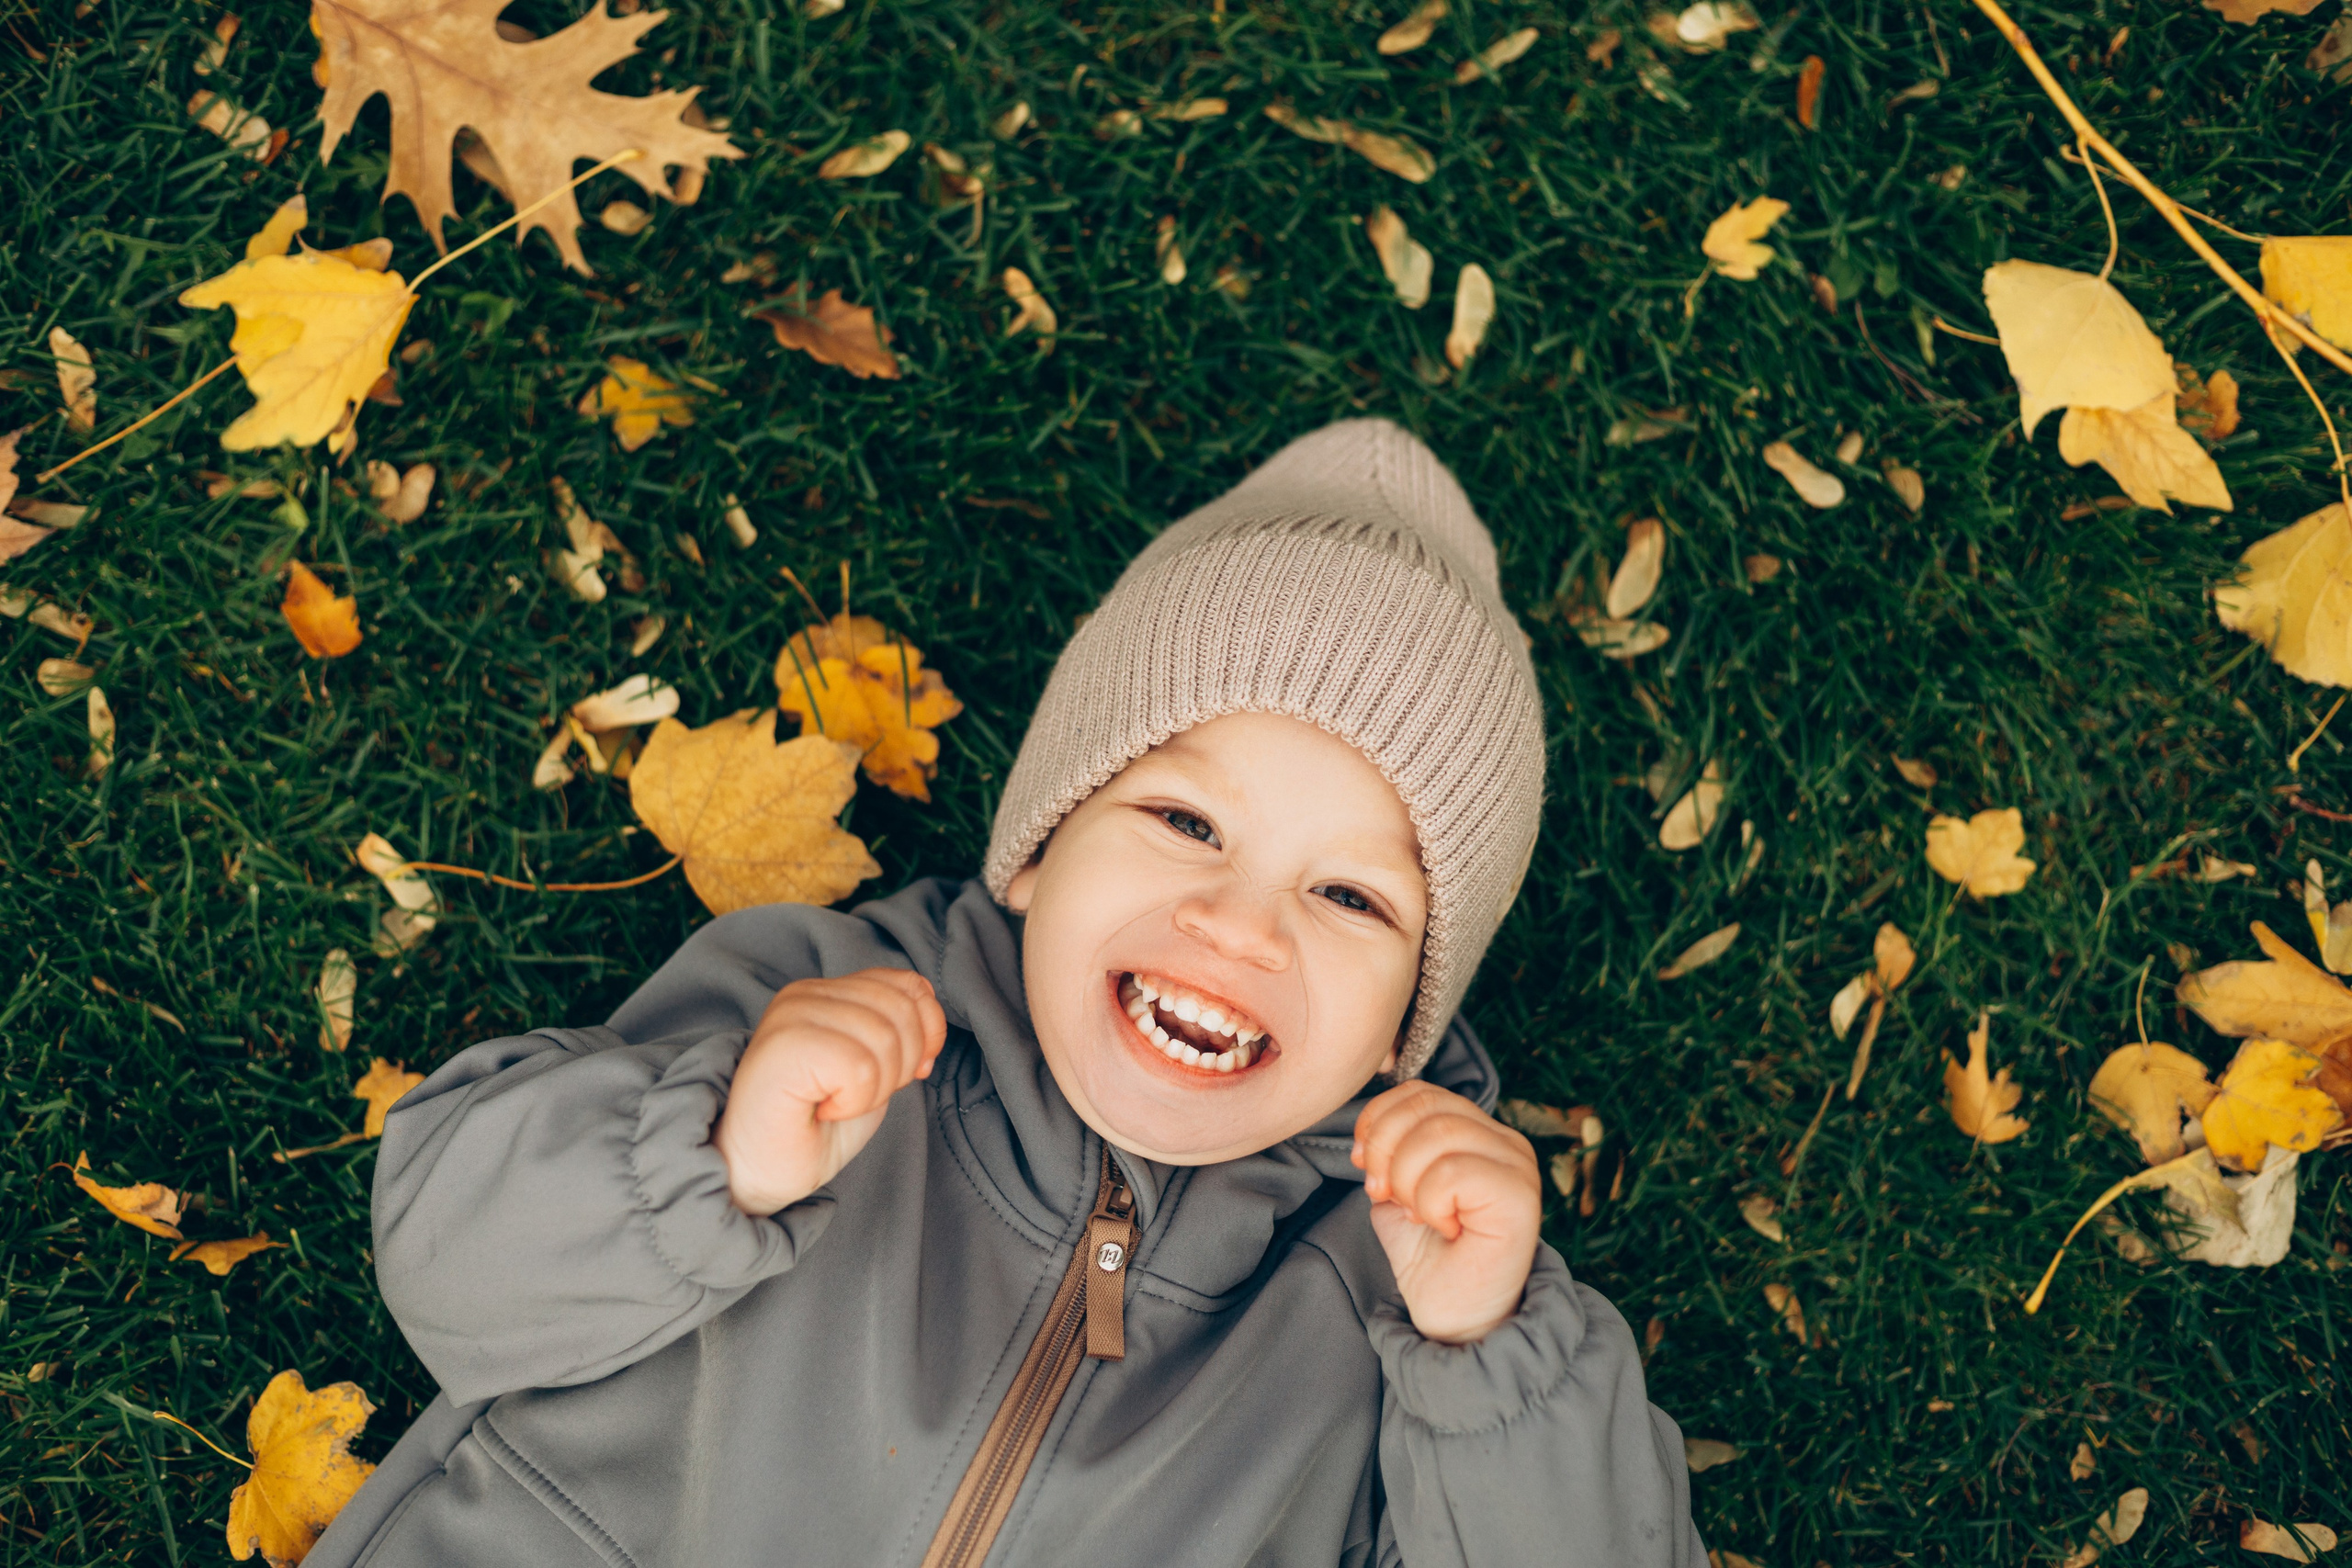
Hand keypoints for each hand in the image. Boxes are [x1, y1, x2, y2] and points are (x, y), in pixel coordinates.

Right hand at [714, 968, 946, 1214]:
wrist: (755, 1174)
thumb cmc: (810, 1128)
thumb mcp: (872, 1073)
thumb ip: (899, 1037)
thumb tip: (932, 1025)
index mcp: (827, 991)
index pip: (910, 986)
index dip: (928, 1032)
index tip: (909, 1072)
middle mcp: (806, 993)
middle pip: (903, 1011)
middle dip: (900, 1067)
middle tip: (857, 1096)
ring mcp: (792, 1015)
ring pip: (884, 1039)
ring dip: (873, 1090)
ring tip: (835, 1104)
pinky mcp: (784, 1045)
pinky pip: (859, 1067)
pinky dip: (854, 1101)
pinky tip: (823, 1110)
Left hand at [1352, 1082, 1540, 1344]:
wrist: (1455, 1319)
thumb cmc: (1432, 1259)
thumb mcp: (1399, 1193)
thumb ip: (1391, 1153)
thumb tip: (1370, 1136)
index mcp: (1478, 1133)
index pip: (1420, 1093)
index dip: (1379, 1120)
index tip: (1363, 1165)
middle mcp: (1505, 1141)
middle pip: (1425, 1107)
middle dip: (1384, 1150)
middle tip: (1383, 1194)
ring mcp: (1517, 1165)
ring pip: (1437, 1135)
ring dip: (1406, 1181)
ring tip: (1416, 1215)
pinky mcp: (1521, 1196)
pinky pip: (1452, 1172)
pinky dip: (1429, 1202)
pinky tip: (1443, 1228)